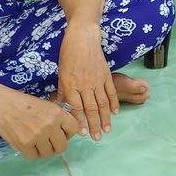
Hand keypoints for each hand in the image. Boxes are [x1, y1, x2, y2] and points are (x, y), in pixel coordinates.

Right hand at [0, 87, 78, 159]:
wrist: (0, 103)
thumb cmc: (22, 102)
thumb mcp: (46, 105)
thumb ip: (57, 118)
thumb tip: (65, 133)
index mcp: (57, 113)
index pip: (74, 130)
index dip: (68, 133)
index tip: (61, 133)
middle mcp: (50, 125)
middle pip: (62, 146)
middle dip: (56, 146)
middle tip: (48, 142)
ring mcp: (38, 136)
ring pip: (48, 153)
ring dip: (42, 150)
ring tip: (35, 142)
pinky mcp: (24, 144)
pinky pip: (33, 156)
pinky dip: (30, 152)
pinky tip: (26, 143)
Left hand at [57, 23, 118, 140]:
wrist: (83, 37)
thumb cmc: (68, 53)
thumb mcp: (61, 72)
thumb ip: (63, 91)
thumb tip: (60, 107)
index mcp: (71, 84)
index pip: (76, 108)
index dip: (79, 122)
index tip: (81, 134)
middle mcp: (84, 84)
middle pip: (90, 109)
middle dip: (93, 125)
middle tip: (97, 138)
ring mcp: (97, 80)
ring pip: (102, 103)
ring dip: (105, 118)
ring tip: (107, 130)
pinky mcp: (106, 74)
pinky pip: (111, 92)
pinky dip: (114, 103)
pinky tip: (115, 112)